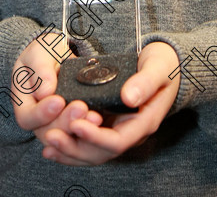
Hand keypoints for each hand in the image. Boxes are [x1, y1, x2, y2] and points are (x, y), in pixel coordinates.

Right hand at [12, 38, 102, 144]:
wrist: (60, 55)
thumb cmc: (44, 53)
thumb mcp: (39, 53)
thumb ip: (40, 70)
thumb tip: (44, 92)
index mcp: (24, 104)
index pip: (27, 118)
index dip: (41, 114)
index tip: (58, 101)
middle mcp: (39, 119)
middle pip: (48, 132)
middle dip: (65, 121)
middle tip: (81, 108)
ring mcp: (56, 123)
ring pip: (65, 136)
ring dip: (79, 127)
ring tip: (95, 116)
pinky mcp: (73, 122)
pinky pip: (79, 132)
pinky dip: (89, 128)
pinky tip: (100, 118)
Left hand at [41, 41, 180, 165]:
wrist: (169, 65)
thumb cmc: (165, 64)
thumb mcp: (158, 68)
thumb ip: (145, 82)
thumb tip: (129, 98)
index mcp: (145, 121)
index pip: (117, 141)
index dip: (94, 136)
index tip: (75, 124)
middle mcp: (131, 131)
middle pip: (101, 152)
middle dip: (75, 147)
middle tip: (50, 136)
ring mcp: (120, 129)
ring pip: (93, 152)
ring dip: (70, 150)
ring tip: (47, 144)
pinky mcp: (110, 124)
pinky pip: (89, 141)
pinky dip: (72, 144)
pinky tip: (53, 145)